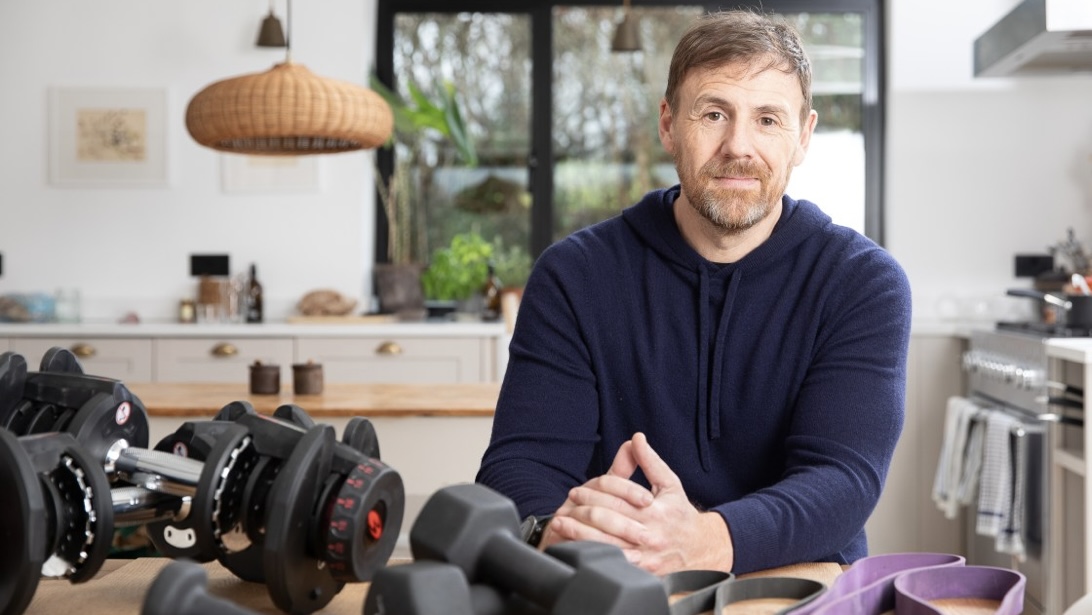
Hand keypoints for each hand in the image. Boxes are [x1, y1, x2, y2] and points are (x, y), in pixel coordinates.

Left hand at [544, 433, 734, 574]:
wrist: (701, 549)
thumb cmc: (681, 515)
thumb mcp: (670, 484)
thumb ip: (650, 462)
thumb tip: (636, 438)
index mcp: (658, 512)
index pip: (619, 500)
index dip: (593, 495)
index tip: (576, 490)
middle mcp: (652, 535)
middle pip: (610, 522)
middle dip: (583, 512)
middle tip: (566, 505)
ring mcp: (647, 557)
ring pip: (608, 546)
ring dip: (580, 535)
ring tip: (561, 524)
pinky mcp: (644, 573)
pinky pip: (614, 564)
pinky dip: (594, 556)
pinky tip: (577, 549)